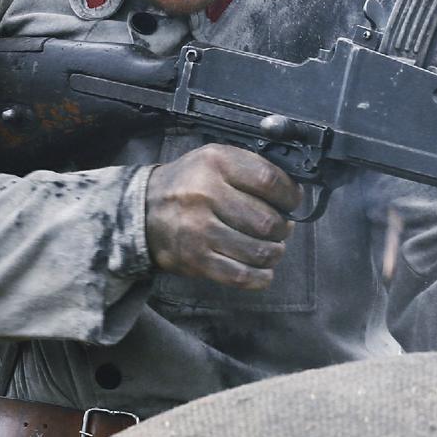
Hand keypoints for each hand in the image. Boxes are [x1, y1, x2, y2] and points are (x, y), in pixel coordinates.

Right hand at [144, 145, 300, 289]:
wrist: (142, 211)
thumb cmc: (189, 184)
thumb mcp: (215, 159)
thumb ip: (252, 167)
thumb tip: (294, 191)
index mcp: (215, 163)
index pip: (269, 180)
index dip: (290, 195)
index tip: (293, 201)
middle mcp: (205, 194)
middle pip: (267, 221)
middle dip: (283, 228)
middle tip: (281, 228)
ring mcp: (199, 230)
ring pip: (259, 251)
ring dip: (274, 253)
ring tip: (272, 247)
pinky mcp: (195, 259)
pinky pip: (241, 275)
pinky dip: (261, 277)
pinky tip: (263, 270)